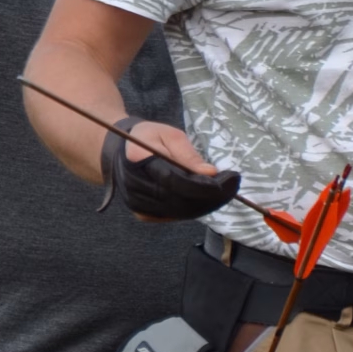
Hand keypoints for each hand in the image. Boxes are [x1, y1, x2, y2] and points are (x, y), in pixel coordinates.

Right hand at [106, 119, 240, 222]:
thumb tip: (210, 174)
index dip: (203, 184)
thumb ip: (188, 155)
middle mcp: (133, 185)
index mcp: (137, 159)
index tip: (228, 180)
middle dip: (210, 197)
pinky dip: (191, 210)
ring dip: (204, 205)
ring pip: (178, 211)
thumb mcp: (169, 135)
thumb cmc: (147, 138)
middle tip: (231, 187)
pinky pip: (172, 216)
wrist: (121, 153)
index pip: (175, 180)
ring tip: (222, 193)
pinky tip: (204, 200)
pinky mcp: (141, 213)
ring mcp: (135, 202)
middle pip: (178, 199)